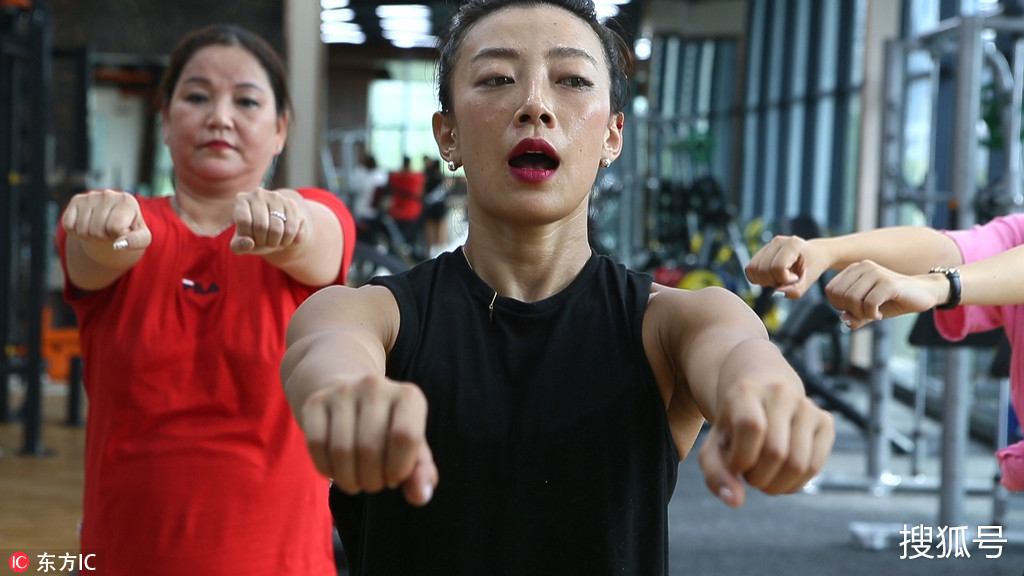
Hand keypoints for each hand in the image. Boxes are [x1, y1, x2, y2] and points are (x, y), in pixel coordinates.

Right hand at [61, 188, 151, 249]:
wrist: (114, 223)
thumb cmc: (129, 230)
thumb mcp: (142, 238)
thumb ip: (137, 241)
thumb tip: (119, 245)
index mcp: (128, 201)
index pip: (115, 228)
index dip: (118, 236)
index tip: (123, 232)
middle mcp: (109, 194)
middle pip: (97, 230)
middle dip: (103, 238)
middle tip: (109, 233)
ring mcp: (91, 196)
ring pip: (83, 230)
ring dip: (90, 236)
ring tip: (100, 230)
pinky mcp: (76, 200)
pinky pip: (68, 225)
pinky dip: (76, 232)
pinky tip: (88, 226)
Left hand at [230, 187, 308, 254]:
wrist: (274, 226)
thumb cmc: (253, 235)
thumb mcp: (241, 243)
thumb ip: (239, 246)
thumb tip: (249, 243)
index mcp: (241, 200)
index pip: (244, 221)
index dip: (248, 237)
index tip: (250, 238)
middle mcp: (258, 194)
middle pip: (261, 226)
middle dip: (263, 241)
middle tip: (264, 241)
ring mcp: (276, 197)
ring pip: (277, 229)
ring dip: (275, 242)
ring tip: (274, 241)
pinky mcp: (291, 204)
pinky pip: (291, 230)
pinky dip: (287, 240)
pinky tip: (284, 239)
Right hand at [298, 374, 438, 505]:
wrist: (351, 396)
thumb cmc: (388, 429)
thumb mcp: (412, 448)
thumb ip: (421, 472)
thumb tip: (420, 496)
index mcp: (408, 396)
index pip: (404, 436)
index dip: (398, 468)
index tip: (395, 477)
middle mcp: (374, 386)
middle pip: (369, 448)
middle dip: (372, 480)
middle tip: (374, 483)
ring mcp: (342, 391)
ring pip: (341, 450)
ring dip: (349, 480)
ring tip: (357, 481)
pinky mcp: (315, 401)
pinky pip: (315, 445)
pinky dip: (326, 469)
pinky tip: (336, 470)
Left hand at [698, 379, 833, 507]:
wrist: (759, 401)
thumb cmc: (733, 429)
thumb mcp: (715, 448)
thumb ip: (716, 474)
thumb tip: (735, 501)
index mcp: (746, 391)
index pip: (751, 427)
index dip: (742, 457)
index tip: (735, 464)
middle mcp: (779, 392)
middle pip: (776, 451)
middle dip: (758, 478)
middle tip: (749, 475)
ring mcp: (806, 405)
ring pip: (798, 463)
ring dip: (777, 485)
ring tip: (764, 477)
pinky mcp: (825, 420)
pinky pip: (815, 466)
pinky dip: (796, 484)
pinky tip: (782, 477)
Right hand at [745, 235, 826, 298]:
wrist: (815, 254)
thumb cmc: (813, 266)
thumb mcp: (809, 280)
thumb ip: (795, 290)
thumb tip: (774, 294)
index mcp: (792, 244)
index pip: (777, 267)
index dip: (784, 279)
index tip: (795, 278)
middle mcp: (777, 241)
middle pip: (762, 269)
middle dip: (773, 281)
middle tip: (786, 280)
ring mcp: (768, 245)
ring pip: (752, 269)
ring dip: (764, 280)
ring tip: (778, 278)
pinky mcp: (761, 251)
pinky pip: (750, 268)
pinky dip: (758, 278)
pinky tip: (772, 276)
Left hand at [825, 260, 946, 329]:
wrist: (923, 293)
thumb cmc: (893, 301)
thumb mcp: (869, 311)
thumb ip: (854, 316)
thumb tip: (843, 318)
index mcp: (854, 269)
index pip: (831, 290)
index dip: (839, 306)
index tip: (855, 311)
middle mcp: (863, 267)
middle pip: (840, 296)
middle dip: (850, 311)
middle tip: (866, 314)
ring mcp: (876, 272)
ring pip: (852, 299)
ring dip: (862, 314)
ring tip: (874, 314)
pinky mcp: (888, 282)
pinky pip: (869, 302)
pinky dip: (872, 314)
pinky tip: (880, 314)